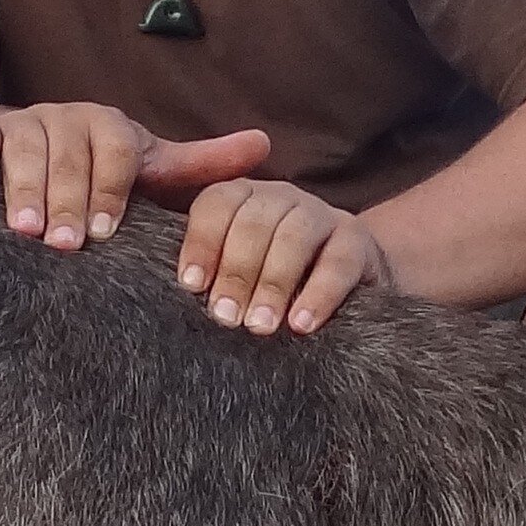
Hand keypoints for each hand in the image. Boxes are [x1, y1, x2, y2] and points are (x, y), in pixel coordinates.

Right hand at [0, 103, 271, 248]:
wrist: (24, 146)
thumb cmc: (98, 171)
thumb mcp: (149, 167)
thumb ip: (198, 165)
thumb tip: (265, 144)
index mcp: (113, 129)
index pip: (117, 153)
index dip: (112, 190)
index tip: (106, 233)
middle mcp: (69, 118)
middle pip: (70, 154)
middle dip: (68, 200)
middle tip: (65, 246)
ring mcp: (25, 123)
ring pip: (24, 147)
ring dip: (23, 189)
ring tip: (23, 231)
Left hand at [176, 176, 388, 335]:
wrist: (348, 286)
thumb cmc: (272, 286)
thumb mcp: (237, 276)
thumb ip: (209, 277)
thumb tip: (168, 305)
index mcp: (243, 198)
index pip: (217, 204)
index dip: (202, 242)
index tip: (192, 285)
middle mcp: (280, 198)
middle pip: (254, 222)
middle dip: (236, 271)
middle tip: (224, 317)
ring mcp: (321, 215)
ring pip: (295, 237)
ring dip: (274, 283)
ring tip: (259, 326)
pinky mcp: (357, 241)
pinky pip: (338, 263)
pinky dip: (319, 295)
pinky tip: (301, 325)